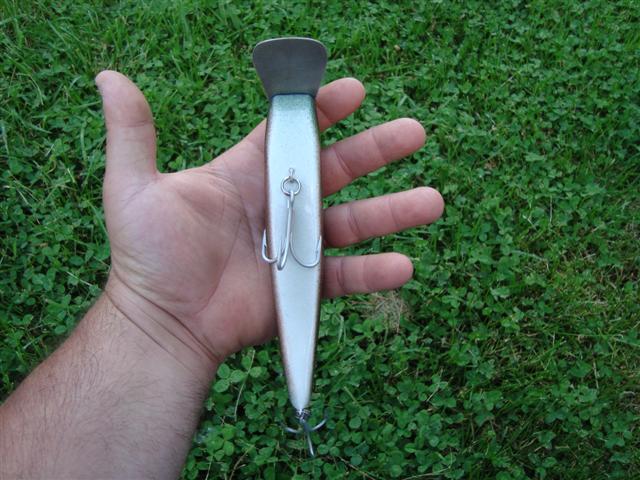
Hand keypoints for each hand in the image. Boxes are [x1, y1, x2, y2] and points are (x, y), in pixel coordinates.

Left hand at [97, 71, 443, 378]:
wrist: (164, 324)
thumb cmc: (147, 257)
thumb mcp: (133, 188)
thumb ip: (132, 133)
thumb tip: (110, 76)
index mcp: (246, 175)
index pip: (291, 132)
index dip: (322, 109)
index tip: (355, 90)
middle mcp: (278, 206)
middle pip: (337, 171)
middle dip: (377, 151)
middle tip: (414, 133)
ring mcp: (295, 248)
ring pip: (353, 223)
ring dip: (393, 211)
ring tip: (431, 200)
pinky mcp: (303, 288)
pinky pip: (346, 276)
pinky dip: (374, 272)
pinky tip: (403, 264)